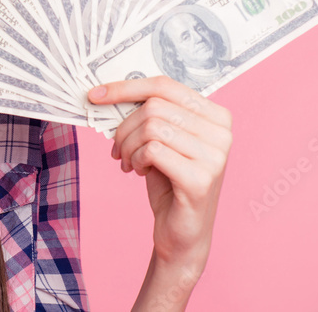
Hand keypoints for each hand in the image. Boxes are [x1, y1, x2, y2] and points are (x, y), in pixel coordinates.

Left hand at [88, 77, 231, 274]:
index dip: (126, 87)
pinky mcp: (201, 179)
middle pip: (154, 107)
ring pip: (151, 127)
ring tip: (129, 162)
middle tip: (117, 148)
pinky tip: (138, 171)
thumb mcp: (161, 139)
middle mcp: (222, 133)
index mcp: (216, 116)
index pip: (165, 85)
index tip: (96, 95)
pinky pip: (153, 150)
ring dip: (128, 146)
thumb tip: (108, 92)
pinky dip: (136, 159)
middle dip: (124, 128)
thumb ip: (149, 114)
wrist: (182, 232)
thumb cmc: (169, 180)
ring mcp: (215, 156)